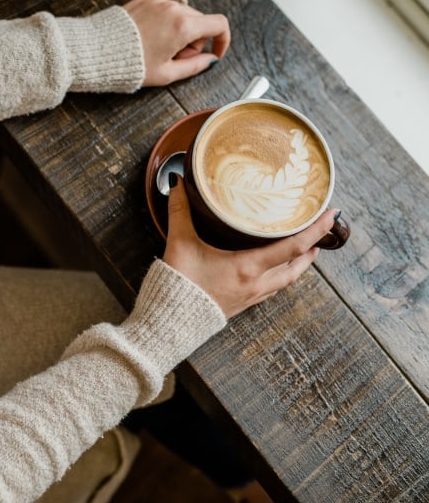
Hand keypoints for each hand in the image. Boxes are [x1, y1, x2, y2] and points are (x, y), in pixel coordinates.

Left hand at [123, 0, 230, 86]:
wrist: (98, 51)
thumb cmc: (130, 65)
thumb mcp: (167, 74)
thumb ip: (194, 67)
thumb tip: (210, 61)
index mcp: (183, 26)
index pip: (219, 24)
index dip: (222, 41)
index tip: (214, 53)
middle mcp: (173, 9)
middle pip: (199, 22)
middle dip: (194, 42)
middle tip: (175, 59)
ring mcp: (158, 2)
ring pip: (182, 15)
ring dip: (179, 33)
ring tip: (158, 50)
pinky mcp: (144, 1)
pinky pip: (163, 11)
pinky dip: (163, 24)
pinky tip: (147, 40)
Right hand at [162, 175, 337, 317]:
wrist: (170, 320)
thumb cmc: (179, 283)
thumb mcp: (180, 242)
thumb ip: (180, 210)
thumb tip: (178, 182)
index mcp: (248, 266)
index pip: (292, 247)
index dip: (316, 230)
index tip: (332, 214)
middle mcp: (255, 283)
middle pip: (297, 266)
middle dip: (312, 249)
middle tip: (322, 232)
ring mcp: (250, 296)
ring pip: (286, 280)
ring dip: (299, 265)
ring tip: (306, 251)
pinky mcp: (241, 304)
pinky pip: (271, 289)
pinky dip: (280, 277)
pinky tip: (273, 271)